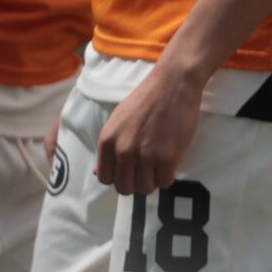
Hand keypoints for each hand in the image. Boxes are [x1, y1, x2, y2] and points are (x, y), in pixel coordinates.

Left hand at [96, 63, 204, 194]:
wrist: (173, 84)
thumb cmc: (147, 100)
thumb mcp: (117, 121)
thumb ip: (109, 148)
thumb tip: (97, 173)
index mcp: (108, 141)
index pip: (105, 178)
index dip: (119, 176)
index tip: (130, 170)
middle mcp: (123, 151)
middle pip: (125, 187)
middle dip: (136, 182)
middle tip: (147, 169)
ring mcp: (145, 155)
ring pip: (145, 188)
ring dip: (153, 180)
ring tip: (160, 164)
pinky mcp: (168, 157)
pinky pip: (165, 182)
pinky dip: (168, 176)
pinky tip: (170, 162)